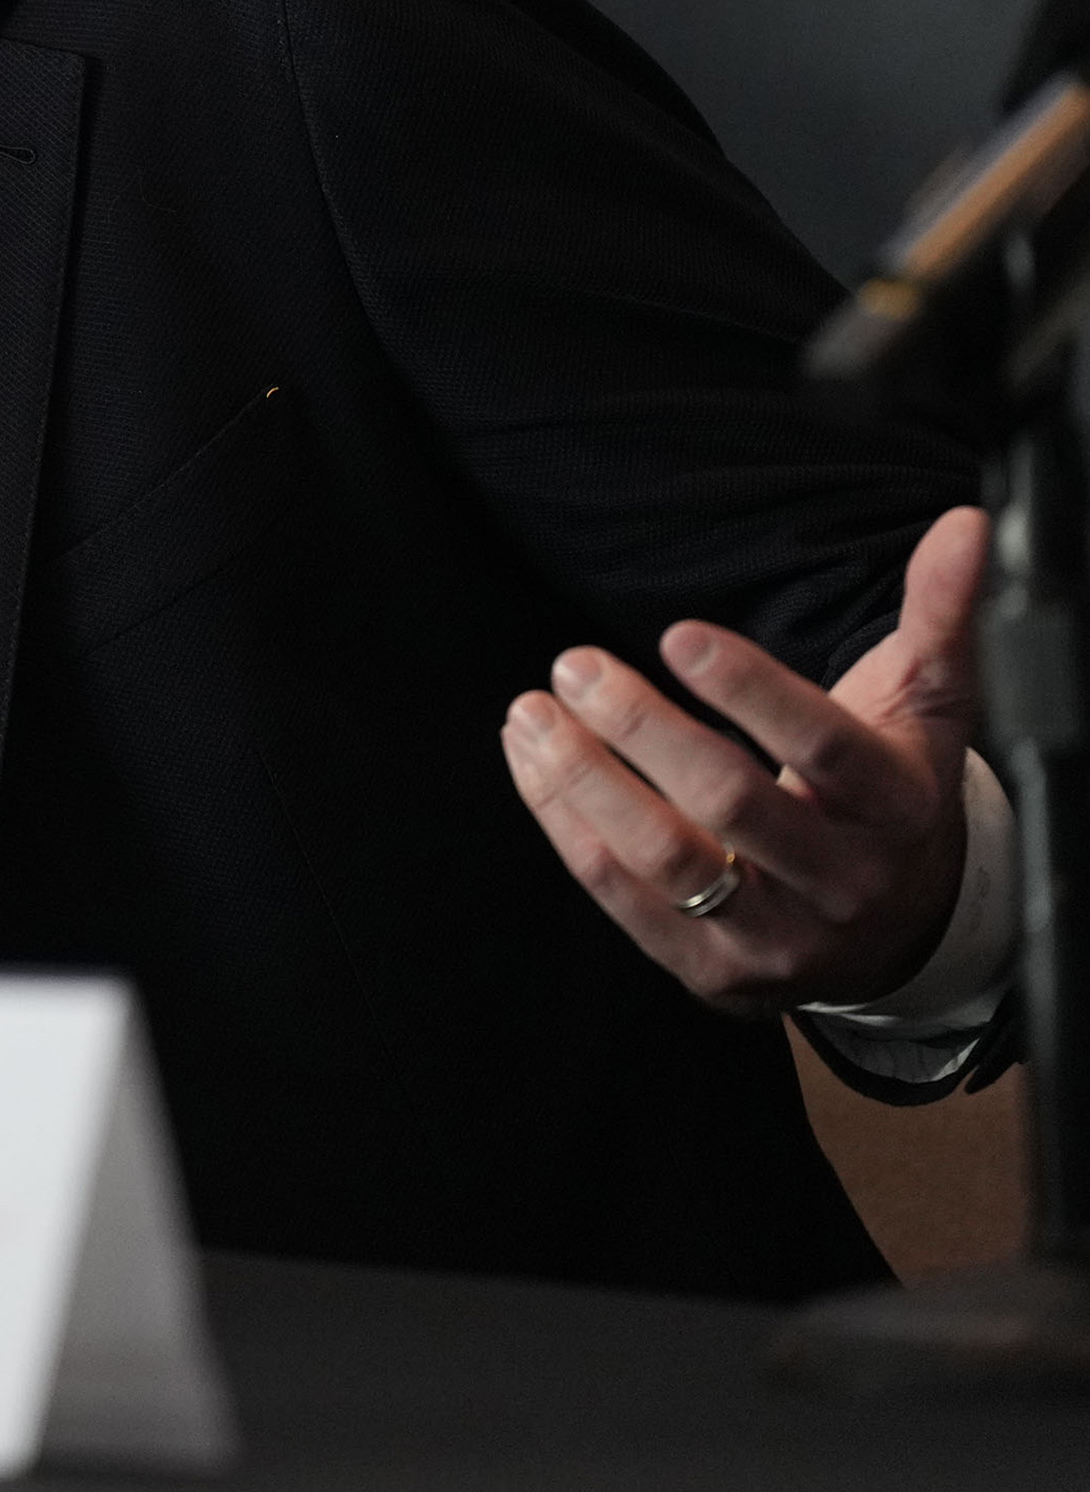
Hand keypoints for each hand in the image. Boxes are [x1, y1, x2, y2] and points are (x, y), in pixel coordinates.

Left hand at [499, 507, 988, 1012]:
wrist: (906, 929)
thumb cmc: (894, 791)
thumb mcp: (927, 704)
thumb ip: (943, 612)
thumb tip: (964, 523)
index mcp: (896, 808)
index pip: (825, 748)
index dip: (751, 691)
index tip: (678, 634)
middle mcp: (841, 882)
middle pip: (729, 804)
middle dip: (641, 727)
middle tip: (575, 665)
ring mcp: (777, 938)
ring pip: (666, 862)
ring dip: (584, 781)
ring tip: (532, 712)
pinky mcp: (715, 972)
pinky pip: (623, 902)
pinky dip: (566, 826)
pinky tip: (532, 763)